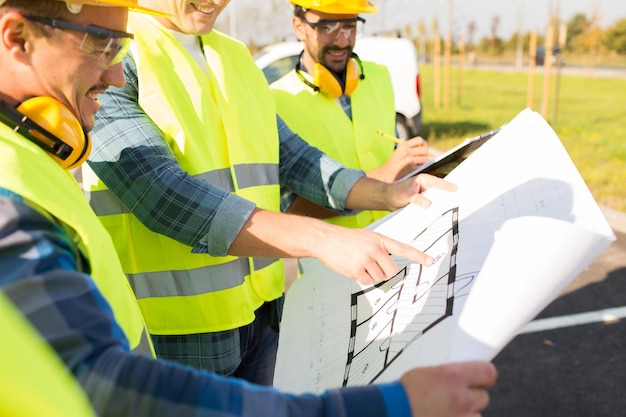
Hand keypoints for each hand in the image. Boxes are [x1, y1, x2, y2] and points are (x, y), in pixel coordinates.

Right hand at [313, 222, 434, 284]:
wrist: (325, 239)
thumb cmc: (346, 239)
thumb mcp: (366, 237)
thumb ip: (379, 248)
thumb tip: (388, 267)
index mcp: (379, 239)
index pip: (403, 248)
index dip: (418, 256)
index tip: (430, 262)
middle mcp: (375, 249)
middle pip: (391, 270)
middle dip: (384, 272)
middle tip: (373, 266)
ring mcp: (366, 259)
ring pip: (378, 277)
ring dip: (370, 275)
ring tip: (358, 263)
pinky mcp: (356, 269)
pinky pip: (366, 281)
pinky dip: (361, 278)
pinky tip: (352, 268)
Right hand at [369, 136, 429, 182]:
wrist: (387, 174)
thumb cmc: (394, 163)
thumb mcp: (400, 151)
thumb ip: (410, 147)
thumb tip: (424, 146)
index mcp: (403, 145)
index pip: (420, 140)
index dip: (423, 144)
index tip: (421, 148)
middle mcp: (407, 151)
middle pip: (425, 149)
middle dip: (425, 153)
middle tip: (421, 156)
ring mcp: (410, 160)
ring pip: (426, 158)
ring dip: (424, 161)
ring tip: (418, 163)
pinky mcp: (413, 168)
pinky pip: (423, 166)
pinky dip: (421, 167)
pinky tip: (416, 168)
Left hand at [383, 173, 457, 211]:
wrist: (387, 199)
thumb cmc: (395, 193)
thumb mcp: (406, 195)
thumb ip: (416, 199)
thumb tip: (428, 204)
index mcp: (423, 180)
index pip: (438, 183)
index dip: (447, 186)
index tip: (456, 189)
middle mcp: (426, 187)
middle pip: (440, 192)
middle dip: (448, 196)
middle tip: (459, 201)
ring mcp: (425, 194)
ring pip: (436, 199)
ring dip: (441, 204)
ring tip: (452, 210)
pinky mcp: (423, 202)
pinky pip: (431, 206)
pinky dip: (435, 210)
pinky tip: (440, 216)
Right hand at [400, 361, 496, 416]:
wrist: (394, 412)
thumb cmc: (403, 394)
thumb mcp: (427, 373)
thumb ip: (450, 374)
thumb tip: (463, 373)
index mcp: (453, 377)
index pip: (488, 373)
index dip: (484, 375)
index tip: (481, 377)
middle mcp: (461, 399)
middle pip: (483, 397)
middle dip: (472, 397)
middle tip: (457, 397)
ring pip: (477, 415)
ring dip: (467, 413)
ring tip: (448, 411)